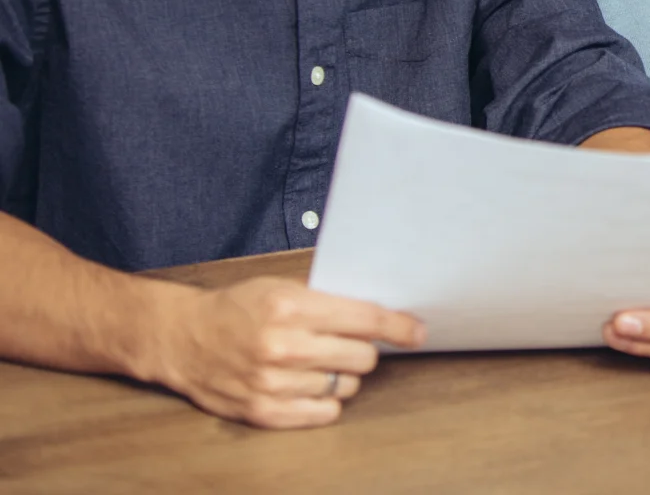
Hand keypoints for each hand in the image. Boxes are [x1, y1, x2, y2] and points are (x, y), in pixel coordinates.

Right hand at [147, 276, 424, 428]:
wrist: (182, 338)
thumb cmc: (237, 308)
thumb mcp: (282, 288)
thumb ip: (329, 302)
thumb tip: (382, 319)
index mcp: (292, 306)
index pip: (366, 320)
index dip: (399, 327)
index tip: (418, 332)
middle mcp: (283, 346)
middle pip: (362, 358)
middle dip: (363, 351)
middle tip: (348, 344)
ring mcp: (272, 383)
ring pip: (345, 387)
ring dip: (340, 376)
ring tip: (316, 363)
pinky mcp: (262, 412)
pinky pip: (323, 412)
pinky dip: (325, 400)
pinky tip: (310, 385)